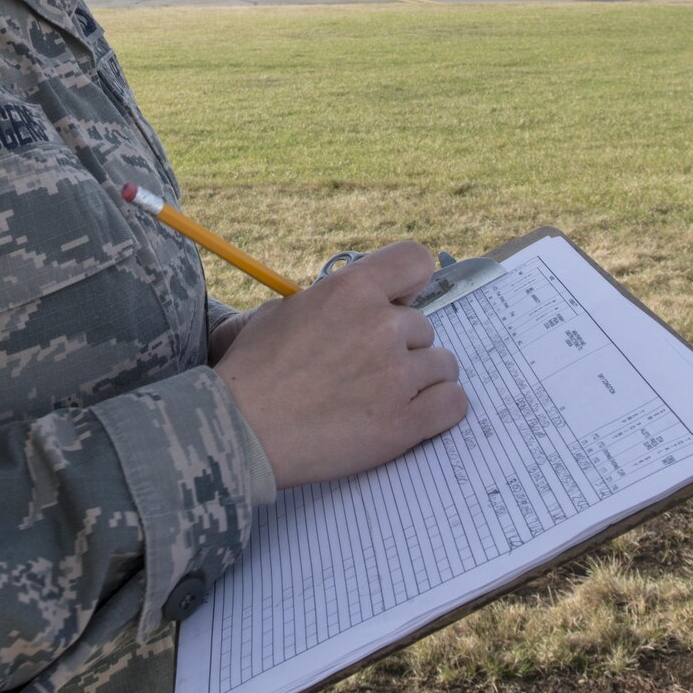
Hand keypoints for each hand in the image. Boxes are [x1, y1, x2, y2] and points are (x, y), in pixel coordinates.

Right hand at [213, 241, 468, 488]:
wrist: (239, 431)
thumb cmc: (251, 373)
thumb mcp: (281, 311)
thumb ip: (330, 300)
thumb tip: (359, 302)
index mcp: (351, 289)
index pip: (415, 261)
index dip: (408, 285)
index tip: (396, 305)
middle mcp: (381, 325)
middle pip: (424, 325)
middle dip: (400, 346)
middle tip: (366, 370)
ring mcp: (397, 374)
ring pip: (443, 365)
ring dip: (419, 379)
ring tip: (382, 396)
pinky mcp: (406, 422)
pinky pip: (453, 403)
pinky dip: (438, 409)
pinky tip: (410, 415)